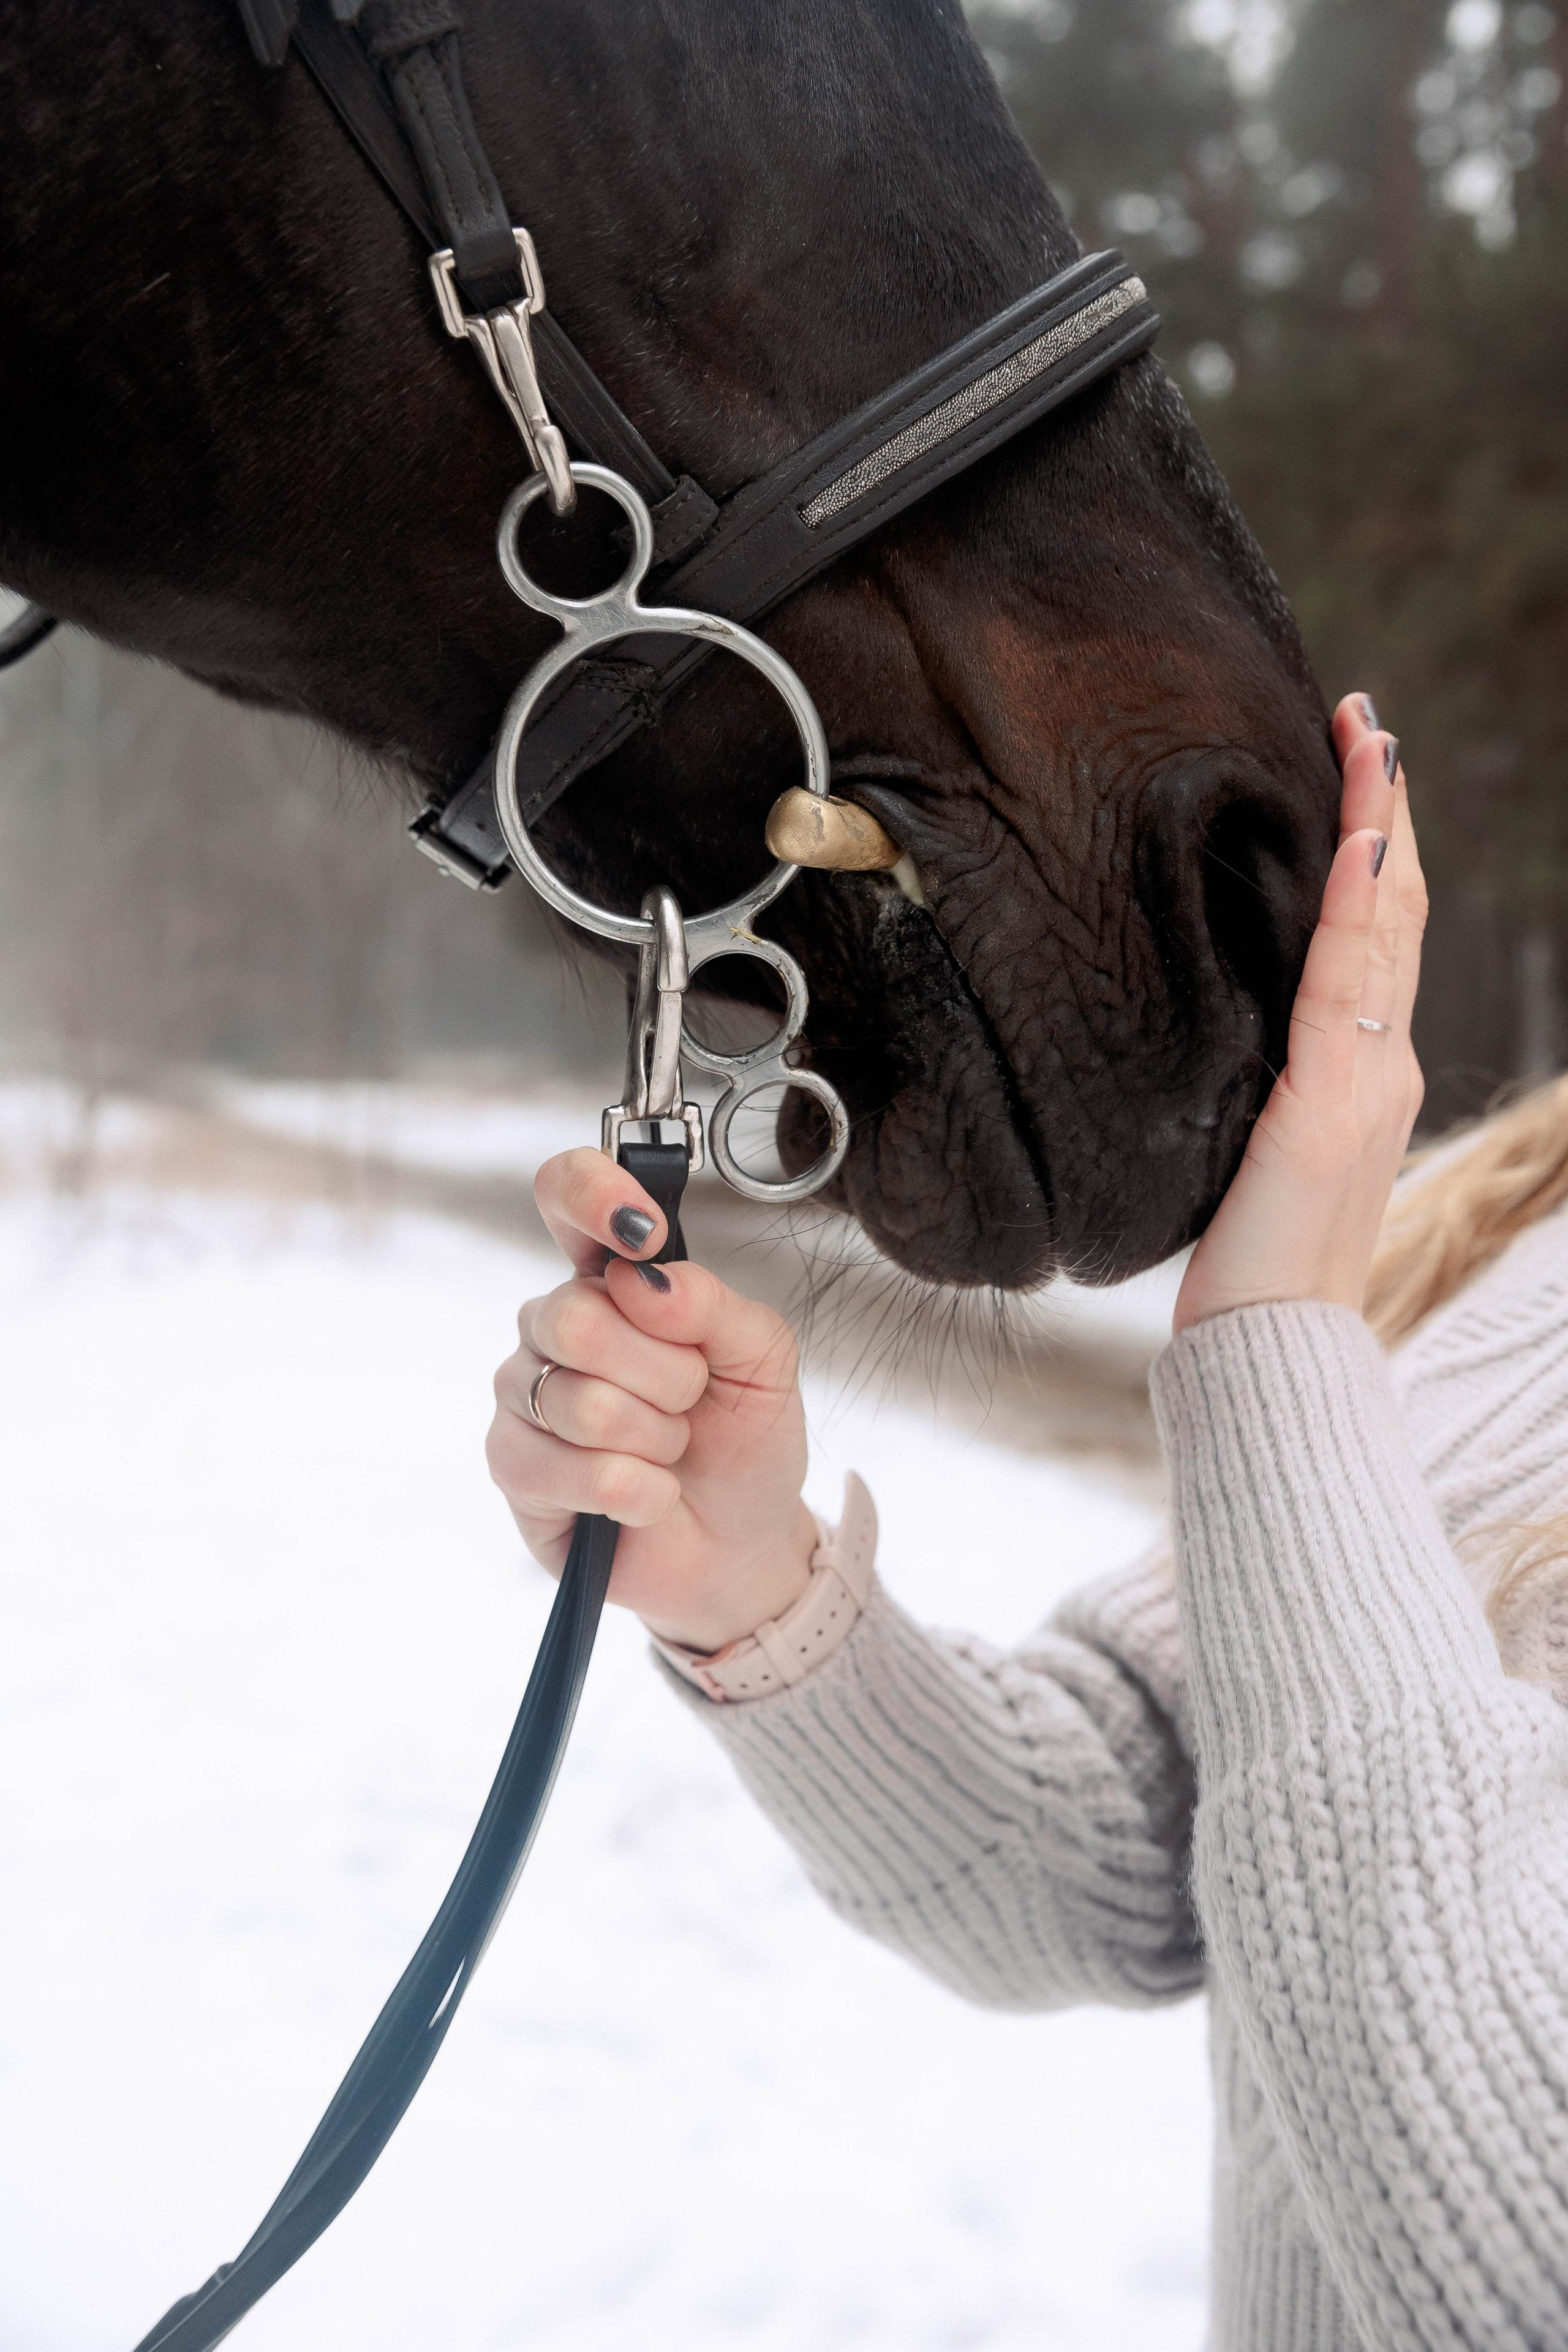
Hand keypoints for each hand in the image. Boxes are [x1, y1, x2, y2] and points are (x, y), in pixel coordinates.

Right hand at [487, 1147, 817, 1651]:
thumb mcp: (763, 1362)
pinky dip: (639, 1491)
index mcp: (612, 1280)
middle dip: (665, 1374)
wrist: (740, 1543)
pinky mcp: (514, 1471)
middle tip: (690, 1400)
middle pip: (577, 1316)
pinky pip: (575, 1471)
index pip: (566, 1197)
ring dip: (656, 1439)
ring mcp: (524, 1397)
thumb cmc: (743, 1440)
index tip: (643, 1234)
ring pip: (580, 1401)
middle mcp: (554, 1326)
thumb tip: (644, 1277)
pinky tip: (649, 1496)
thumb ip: (713, 1305)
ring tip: (670, 1451)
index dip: (591, 1195)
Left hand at [1172, 694, 1427, 1335]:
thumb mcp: (1247, 1142)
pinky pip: (1345, 988)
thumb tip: (1205, 1024)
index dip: (1373, 848)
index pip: (1372, 936)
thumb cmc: (1245, 1257)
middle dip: (1383, 810)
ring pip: (1382, 931)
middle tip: (1367, 719)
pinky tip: (1360, 845)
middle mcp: (1378, 1064)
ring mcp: (1365, 1082)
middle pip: (1393, 913)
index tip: (1356, 765)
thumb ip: (1253, 1081)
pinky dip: (1357, 911)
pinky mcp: (1330, 1107)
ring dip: (1378, 830)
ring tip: (1371, 744)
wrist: (1269, 1344)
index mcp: (1360, 1071)